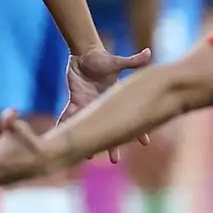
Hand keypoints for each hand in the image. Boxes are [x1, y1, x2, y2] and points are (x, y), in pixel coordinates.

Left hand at [64, 45, 151, 162]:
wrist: (85, 54)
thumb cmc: (103, 59)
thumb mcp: (117, 61)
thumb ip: (132, 61)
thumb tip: (148, 53)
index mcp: (116, 99)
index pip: (130, 115)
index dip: (139, 129)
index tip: (145, 142)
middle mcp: (103, 106)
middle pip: (109, 128)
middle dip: (113, 145)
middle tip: (114, 160)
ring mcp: (89, 105)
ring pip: (90, 127)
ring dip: (89, 140)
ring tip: (89, 157)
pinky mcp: (75, 102)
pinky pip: (70, 115)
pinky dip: (67, 124)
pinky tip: (63, 137)